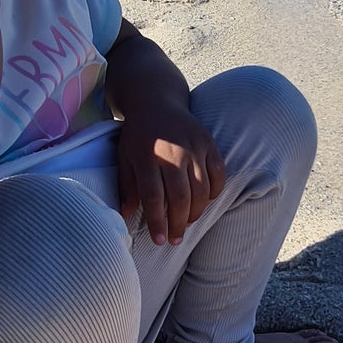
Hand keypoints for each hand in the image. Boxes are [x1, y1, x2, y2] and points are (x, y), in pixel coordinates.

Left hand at [117, 101, 226, 245]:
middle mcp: (172, 153)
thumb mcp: (124, 157)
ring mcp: (193, 147)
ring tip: (187, 222)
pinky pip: (218, 174)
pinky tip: (205, 201)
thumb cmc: (138, 135)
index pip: (154, 197)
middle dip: (178, 223)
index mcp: (147, 157)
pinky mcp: (208, 143)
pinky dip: (214, 191)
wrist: (156, 101)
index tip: (159, 240)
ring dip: (196, 212)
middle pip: (180, 197)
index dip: (157, 222)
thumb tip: (126, 214)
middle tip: (175, 239)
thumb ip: (127, 186)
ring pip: (201, 189)